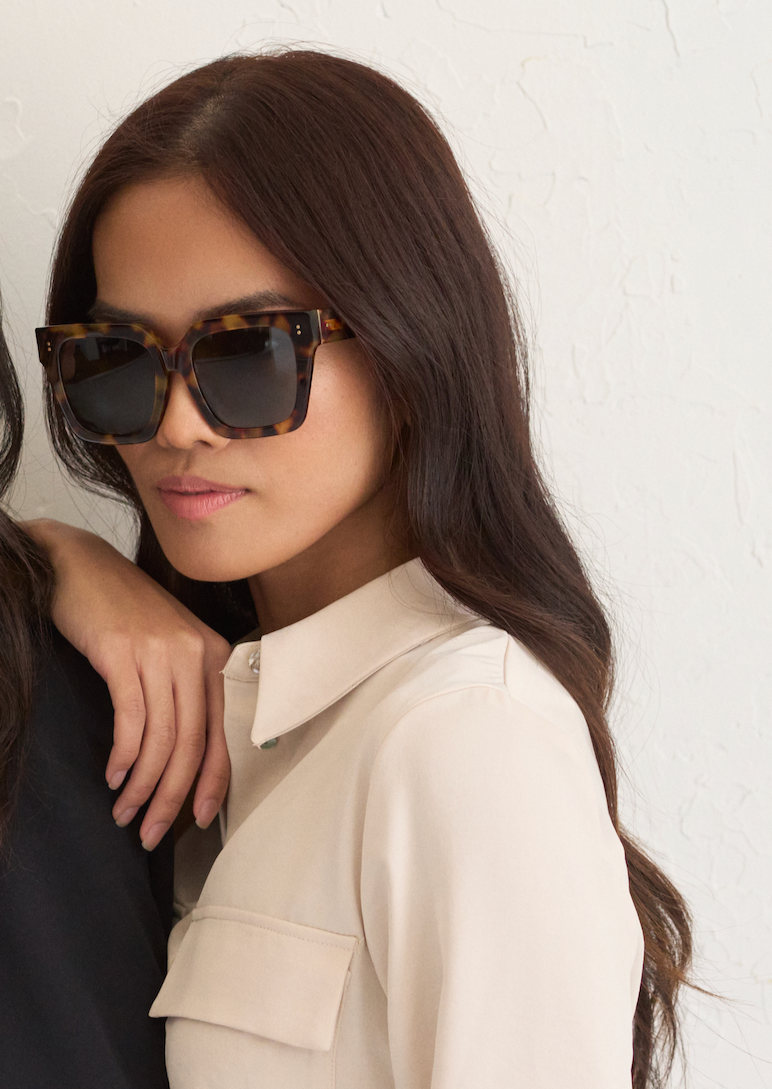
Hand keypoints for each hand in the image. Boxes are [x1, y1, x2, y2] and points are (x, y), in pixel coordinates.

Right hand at [24, 519, 230, 850]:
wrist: (80, 564)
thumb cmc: (125, 612)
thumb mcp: (169, 646)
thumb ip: (185, 691)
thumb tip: (187, 757)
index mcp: (214, 656)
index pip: (222, 733)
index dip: (214, 782)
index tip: (199, 819)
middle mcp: (195, 654)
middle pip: (193, 744)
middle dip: (172, 797)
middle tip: (151, 832)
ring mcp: (160, 651)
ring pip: (162, 739)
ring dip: (142, 786)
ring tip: (125, 812)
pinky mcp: (122, 652)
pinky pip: (130, 719)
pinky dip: (123, 756)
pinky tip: (112, 776)